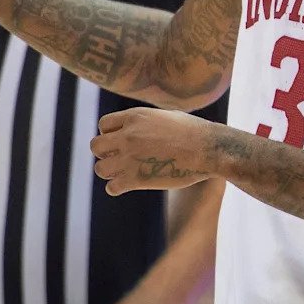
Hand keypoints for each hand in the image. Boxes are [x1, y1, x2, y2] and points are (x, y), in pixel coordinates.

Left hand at [91, 108, 213, 193]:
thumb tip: (139, 125)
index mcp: (135, 116)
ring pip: (100, 168)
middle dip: (106, 152)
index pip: (104, 125)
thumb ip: (146, 120)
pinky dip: (117, 187)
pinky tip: (129, 184)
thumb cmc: (193, 132)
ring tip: (125, 172)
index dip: (110, 134)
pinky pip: (111, 187)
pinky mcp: (136, 178)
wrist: (207, 149)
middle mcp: (128, 135)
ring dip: (110, 171)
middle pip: (95, 146)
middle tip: (121, 157)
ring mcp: (130, 157)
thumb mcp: (166, 115)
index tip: (121, 141)